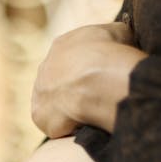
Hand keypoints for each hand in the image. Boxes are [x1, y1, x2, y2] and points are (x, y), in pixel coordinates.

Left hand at [31, 22, 146, 136]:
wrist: (100, 80)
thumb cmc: (113, 55)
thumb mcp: (120, 33)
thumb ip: (114, 37)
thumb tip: (121, 42)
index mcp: (61, 45)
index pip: (71, 59)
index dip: (87, 70)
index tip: (100, 79)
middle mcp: (44, 67)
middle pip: (59, 81)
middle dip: (75, 89)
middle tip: (95, 98)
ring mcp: (40, 92)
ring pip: (54, 103)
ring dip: (69, 109)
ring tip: (90, 114)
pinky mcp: (40, 116)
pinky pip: (55, 124)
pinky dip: (68, 127)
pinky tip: (84, 126)